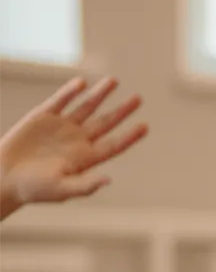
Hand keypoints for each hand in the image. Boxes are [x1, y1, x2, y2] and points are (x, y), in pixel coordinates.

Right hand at [0, 77, 147, 218]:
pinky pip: (61, 100)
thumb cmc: (34, 189)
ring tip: (114, 81)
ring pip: (86, 107)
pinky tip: (82, 84)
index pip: (113, 145)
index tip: (145, 126)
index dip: (129, 136)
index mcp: (85, 158)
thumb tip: (108, 180)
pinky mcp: (44, 116)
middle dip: (122, 111)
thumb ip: (85, 185)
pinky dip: (70, 92)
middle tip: (139, 99)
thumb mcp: (61, 189)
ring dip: (100, 94)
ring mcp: (62, 126)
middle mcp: (78, 140)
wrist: (5, 176)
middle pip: (105, 123)